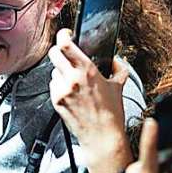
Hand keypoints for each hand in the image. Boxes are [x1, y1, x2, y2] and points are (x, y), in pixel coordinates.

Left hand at [48, 29, 130, 172]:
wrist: (102, 138)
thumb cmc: (111, 114)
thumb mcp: (119, 86)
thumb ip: (118, 68)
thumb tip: (114, 60)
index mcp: (88, 71)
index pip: (66, 44)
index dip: (63, 35)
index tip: (66, 34)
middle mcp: (72, 79)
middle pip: (53, 53)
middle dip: (59, 51)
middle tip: (66, 53)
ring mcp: (62, 91)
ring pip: (53, 70)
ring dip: (60, 70)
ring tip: (73, 79)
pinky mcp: (56, 101)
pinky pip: (53, 85)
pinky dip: (59, 85)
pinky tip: (71, 92)